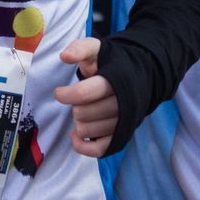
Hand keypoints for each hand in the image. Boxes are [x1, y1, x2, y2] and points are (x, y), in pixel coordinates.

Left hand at [52, 37, 118, 157]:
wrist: (141, 77)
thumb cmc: (112, 63)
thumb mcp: (97, 49)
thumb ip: (80, 49)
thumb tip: (64, 56)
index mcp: (115, 80)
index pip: (85, 93)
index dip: (67, 95)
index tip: (59, 93)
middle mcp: (122, 103)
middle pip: (83, 113)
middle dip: (75, 106)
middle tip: (78, 100)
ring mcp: (122, 122)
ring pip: (88, 131)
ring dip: (78, 122)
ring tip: (81, 111)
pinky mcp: (121, 136)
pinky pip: (99, 150)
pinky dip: (82, 146)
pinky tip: (75, 135)